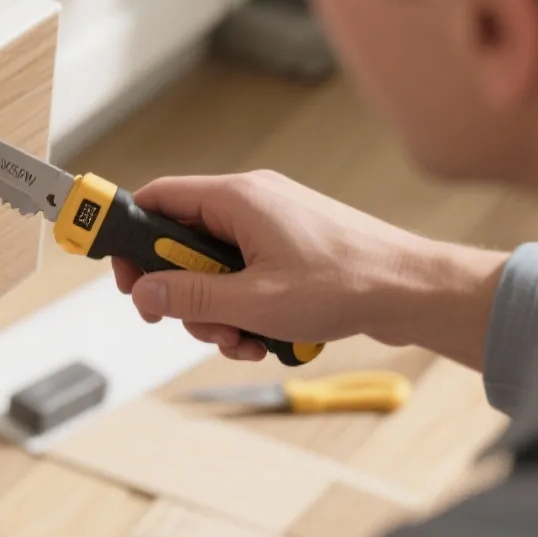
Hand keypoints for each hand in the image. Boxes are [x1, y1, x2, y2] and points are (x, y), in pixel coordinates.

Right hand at [112, 170, 506, 364]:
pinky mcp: (294, 250)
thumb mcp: (252, 301)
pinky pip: (247, 277)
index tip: (121, 271)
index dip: (131, 236)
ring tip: (244, 338)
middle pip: (184, 243)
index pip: (158, 199)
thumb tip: (144, 293)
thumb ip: (188, 297)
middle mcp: (253, 203)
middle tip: (194, 322)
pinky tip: (267, 337)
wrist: (416, 291)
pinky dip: (248, 310)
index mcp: (237, 198)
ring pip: (216, 268)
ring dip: (218, 310)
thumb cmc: (348, 283)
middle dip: (183, 291)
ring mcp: (275, 226)